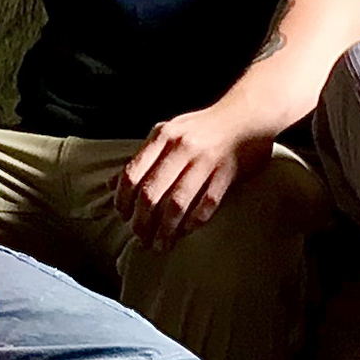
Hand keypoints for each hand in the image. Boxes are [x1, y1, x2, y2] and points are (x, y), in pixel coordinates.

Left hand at [117, 105, 274, 247]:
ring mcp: (205, 161)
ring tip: (160, 245)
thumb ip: (142, 157)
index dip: (123, 200)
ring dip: (166, 230)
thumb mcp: (168, 133)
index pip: (132, 174)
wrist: (247, 114)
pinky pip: (206, 204)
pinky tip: (186, 232)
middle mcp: (182, 148)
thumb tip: (112, 184)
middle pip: (151, 194)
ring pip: (177, 204)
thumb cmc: (203, 127)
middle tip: (140, 238)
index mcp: (163, 136)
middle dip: (142, 222)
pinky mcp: (227, 173)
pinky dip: (194, 221)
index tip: (123, 217)